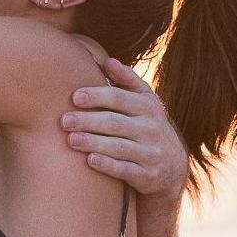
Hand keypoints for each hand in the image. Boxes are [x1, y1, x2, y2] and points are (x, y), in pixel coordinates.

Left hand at [61, 58, 188, 197]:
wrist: (172, 166)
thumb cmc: (147, 126)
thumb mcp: (145, 102)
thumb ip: (127, 81)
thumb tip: (107, 60)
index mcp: (148, 107)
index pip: (120, 98)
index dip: (97, 96)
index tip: (74, 97)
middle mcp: (151, 129)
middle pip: (115, 122)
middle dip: (88, 120)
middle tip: (64, 120)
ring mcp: (150, 153)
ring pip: (118, 146)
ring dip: (93, 142)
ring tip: (70, 139)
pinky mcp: (147, 175)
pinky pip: (125, 170)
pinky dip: (107, 165)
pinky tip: (89, 160)